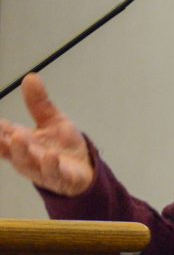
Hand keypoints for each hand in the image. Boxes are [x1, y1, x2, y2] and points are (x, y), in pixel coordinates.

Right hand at [0, 74, 94, 195]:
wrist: (83, 169)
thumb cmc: (61, 146)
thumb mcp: (51, 120)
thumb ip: (39, 103)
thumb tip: (30, 76)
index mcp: (22, 142)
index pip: (3, 134)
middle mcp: (27, 156)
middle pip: (9, 149)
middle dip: (0, 140)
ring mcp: (41, 169)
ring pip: (27, 163)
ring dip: (21, 151)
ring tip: (18, 136)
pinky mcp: (60, 177)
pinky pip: (53, 173)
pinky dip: (50, 165)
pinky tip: (50, 156)